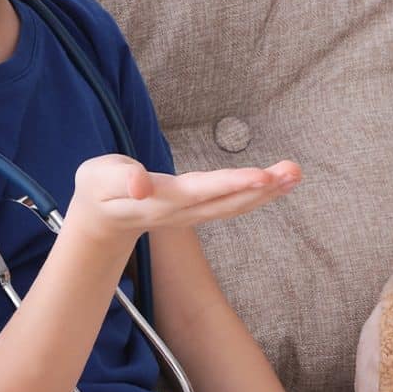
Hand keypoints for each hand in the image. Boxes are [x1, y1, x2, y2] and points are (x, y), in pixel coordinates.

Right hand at [65, 154, 302, 243]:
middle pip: (228, 202)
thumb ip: (120, 178)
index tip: (261, 176)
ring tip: (295, 174)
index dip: (231, 184)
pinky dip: (258, 193)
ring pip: (235, 206)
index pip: (201, 192)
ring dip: (268, 192)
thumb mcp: (98, 178)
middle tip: (293, 172)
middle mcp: (183, 211)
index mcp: (160, 200)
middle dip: (263, 188)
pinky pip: (234, 204)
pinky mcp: (199, 210)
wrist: (101, 220)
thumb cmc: (99, 191)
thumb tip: (142, 181)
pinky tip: (279, 183)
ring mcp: (193, 215)